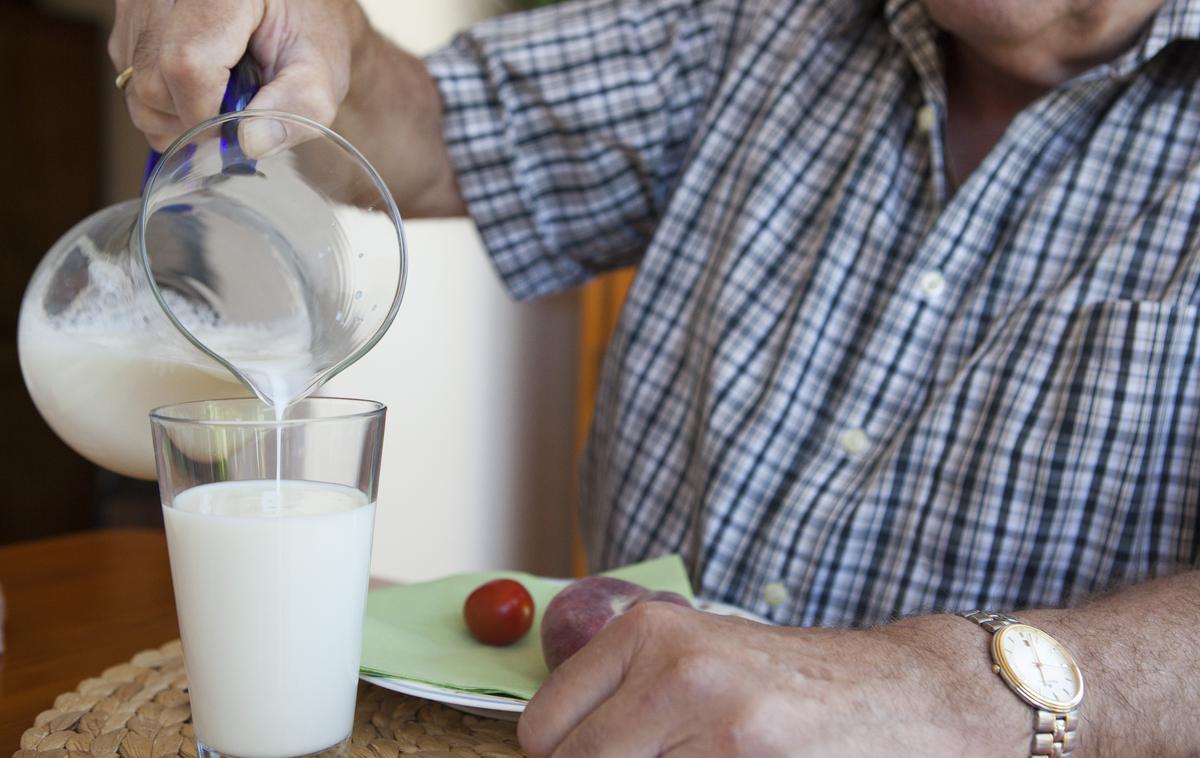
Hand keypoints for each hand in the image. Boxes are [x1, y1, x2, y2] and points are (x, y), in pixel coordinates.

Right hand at [109, 0, 366, 151]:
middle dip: (190, 120)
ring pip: (135, 86)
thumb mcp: (319, 75)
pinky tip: (201, 83)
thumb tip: (250, 144)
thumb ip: (296, 109)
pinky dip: (165, 97)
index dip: (206, 115)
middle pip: (151, 82)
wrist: (291, 4)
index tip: (235, 130)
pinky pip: (131, 76)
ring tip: (220, 95)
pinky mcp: (130, 18)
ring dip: (176, 113)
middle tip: (233, 112)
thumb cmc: (306, 34)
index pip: (187, 65)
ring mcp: (139, 3)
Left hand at [518, 603, 1028, 756]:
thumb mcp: (697, 657)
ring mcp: (719, 729)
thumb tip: (547, 748)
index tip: (588, 757)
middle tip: (655, 756)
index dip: (564, 757)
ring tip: (702, 756)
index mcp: (650, 632)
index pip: (543, 730)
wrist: (903, 693)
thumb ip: (623, 692)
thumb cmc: (791, 682)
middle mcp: (677, 671)